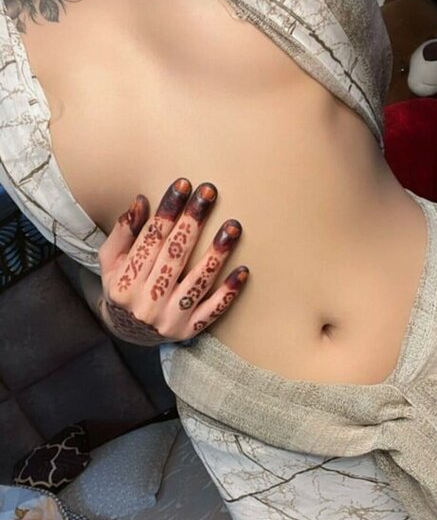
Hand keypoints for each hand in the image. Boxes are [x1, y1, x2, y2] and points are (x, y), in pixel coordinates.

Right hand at [97, 177, 249, 345]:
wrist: (128, 333)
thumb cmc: (122, 287)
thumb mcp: (111, 261)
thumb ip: (123, 232)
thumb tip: (141, 202)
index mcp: (125, 283)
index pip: (150, 239)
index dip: (167, 210)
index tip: (183, 185)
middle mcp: (147, 302)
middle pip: (174, 255)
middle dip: (192, 221)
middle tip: (209, 193)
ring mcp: (170, 318)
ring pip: (197, 282)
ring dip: (217, 253)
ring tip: (232, 227)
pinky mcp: (190, 330)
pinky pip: (213, 311)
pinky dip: (228, 292)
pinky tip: (243, 271)